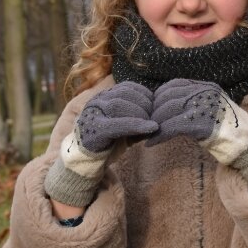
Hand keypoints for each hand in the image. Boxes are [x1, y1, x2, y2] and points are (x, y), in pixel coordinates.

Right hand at [44, 81, 157, 207]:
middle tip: (155, 117)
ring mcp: (93, 115)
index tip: (156, 105)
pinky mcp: (94, 130)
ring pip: (119, 105)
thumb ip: (140, 118)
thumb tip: (161, 114)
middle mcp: (97, 102)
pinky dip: (136, 125)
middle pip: (125, 94)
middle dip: (145, 104)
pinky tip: (150, 128)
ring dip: (141, 114)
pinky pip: (117, 124)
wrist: (86, 160)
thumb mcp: (127, 126)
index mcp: (104, 97)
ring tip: (152, 124)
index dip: (145, 94)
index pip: (128, 87)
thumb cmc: (110, 141)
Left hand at [148, 79, 231, 145]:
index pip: (174, 84)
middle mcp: (205, 93)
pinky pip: (172, 127)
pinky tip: (152, 143)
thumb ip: (192, 102)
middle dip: (154, 111)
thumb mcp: (210, 108)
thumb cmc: (226, 129)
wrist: (246, 143)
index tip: (152, 109)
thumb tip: (165, 105)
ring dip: (154, 123)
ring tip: (147, 133)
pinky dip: (159, 135)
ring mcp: (204, 107)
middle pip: (168, 97)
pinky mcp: (201, 124)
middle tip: (146, 124)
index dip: (159, 96)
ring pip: (168, 110)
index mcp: (206, 87)